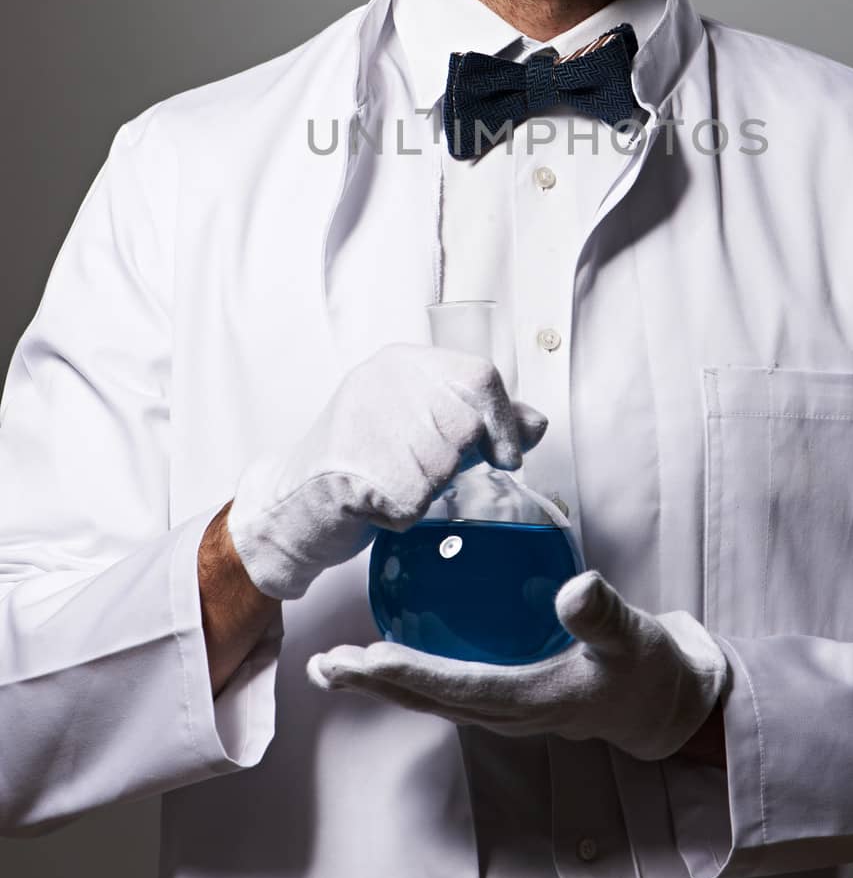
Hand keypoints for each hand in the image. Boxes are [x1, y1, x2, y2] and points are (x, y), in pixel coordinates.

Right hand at [226, 343, 547, 600]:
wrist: (291, 502)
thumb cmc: (365, 462)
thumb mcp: (423, 427)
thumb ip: (480, 421)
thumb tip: (536, 424)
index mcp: (403, 362)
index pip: (479, 375)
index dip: (503, 420)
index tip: (505, 455)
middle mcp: (382, 381)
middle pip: (464, 426)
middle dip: (455, 463)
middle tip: (424, 473)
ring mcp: (362, 420)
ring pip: (441, 467)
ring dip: (427, 491)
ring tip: (392, 483)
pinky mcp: (348, 466)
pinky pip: (413, 501)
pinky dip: (404, 515)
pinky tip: (377, 504)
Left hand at [306, 568, 727, 761]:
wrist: (660, 701)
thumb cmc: (646, 668)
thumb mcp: (634, 638)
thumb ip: (603, 615)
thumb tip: (573, 587)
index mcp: (531, 701)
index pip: (457, 687)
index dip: (408, 673)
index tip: (365, 658)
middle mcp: (506, 712)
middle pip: (428, 698)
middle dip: (373, 683)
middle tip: (325, 665)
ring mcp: (502, 709)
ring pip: (430, 696)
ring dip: (381, 680)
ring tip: (335, 664)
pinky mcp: (505, 697)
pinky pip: (447, 684)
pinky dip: (411, 669)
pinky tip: (391, 643)